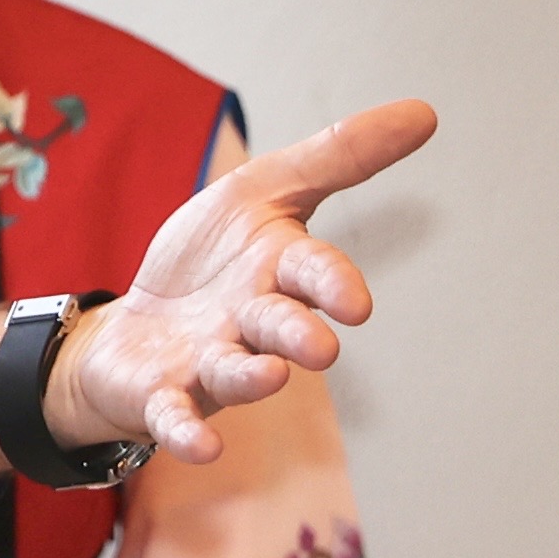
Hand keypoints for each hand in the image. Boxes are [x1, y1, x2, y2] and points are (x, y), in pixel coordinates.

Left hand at [55, 102, 437, 464]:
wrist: (133, 327)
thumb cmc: (207, 262)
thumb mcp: (260, 191)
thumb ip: (336, 158)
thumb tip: (425, 112)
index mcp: (276, 271)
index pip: (312, 272)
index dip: (331, 284)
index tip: (355, 302)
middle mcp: (250, 323)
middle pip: (279, 326)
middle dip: (299, 333)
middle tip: (320, 347)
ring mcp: (208, 363)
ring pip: (235, 371)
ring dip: (251, 376)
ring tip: (269, 374)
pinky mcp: (163, 394)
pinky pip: (176, 415)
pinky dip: (186, 430)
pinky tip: (200, 445)